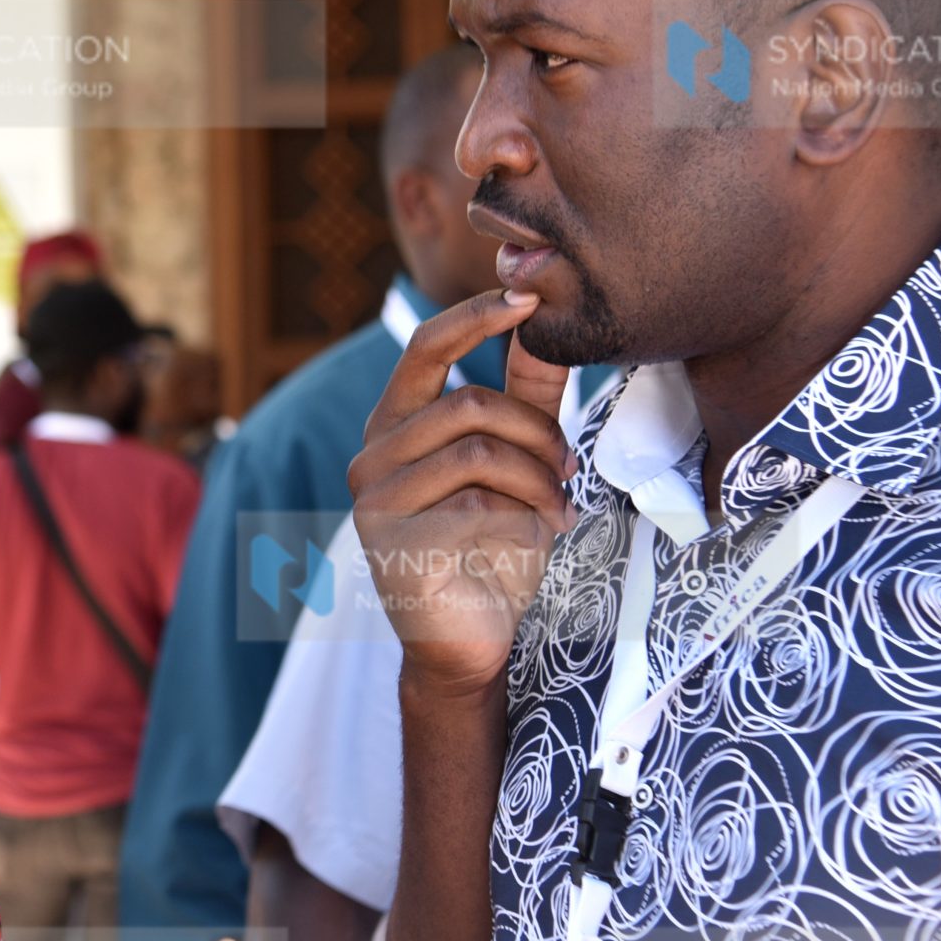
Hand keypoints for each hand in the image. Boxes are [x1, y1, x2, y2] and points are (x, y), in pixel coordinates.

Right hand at [349, 291, 573, 695]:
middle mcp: (373, 456)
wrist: (469, 642)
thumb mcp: (518, 461)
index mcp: (395, 426)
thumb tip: (545, 315)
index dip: (476, 316)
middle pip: (471, 405)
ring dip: (537, 480)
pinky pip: (476, 505)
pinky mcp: (393, 544)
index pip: (425, 347)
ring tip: (556, 509)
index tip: (529, 297)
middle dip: (537, 435)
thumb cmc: (491, 549)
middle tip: (567, 468)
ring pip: (478, 453)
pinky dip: (521, 520)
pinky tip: (532, 542)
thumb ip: (527, 393)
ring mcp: (375, 501)